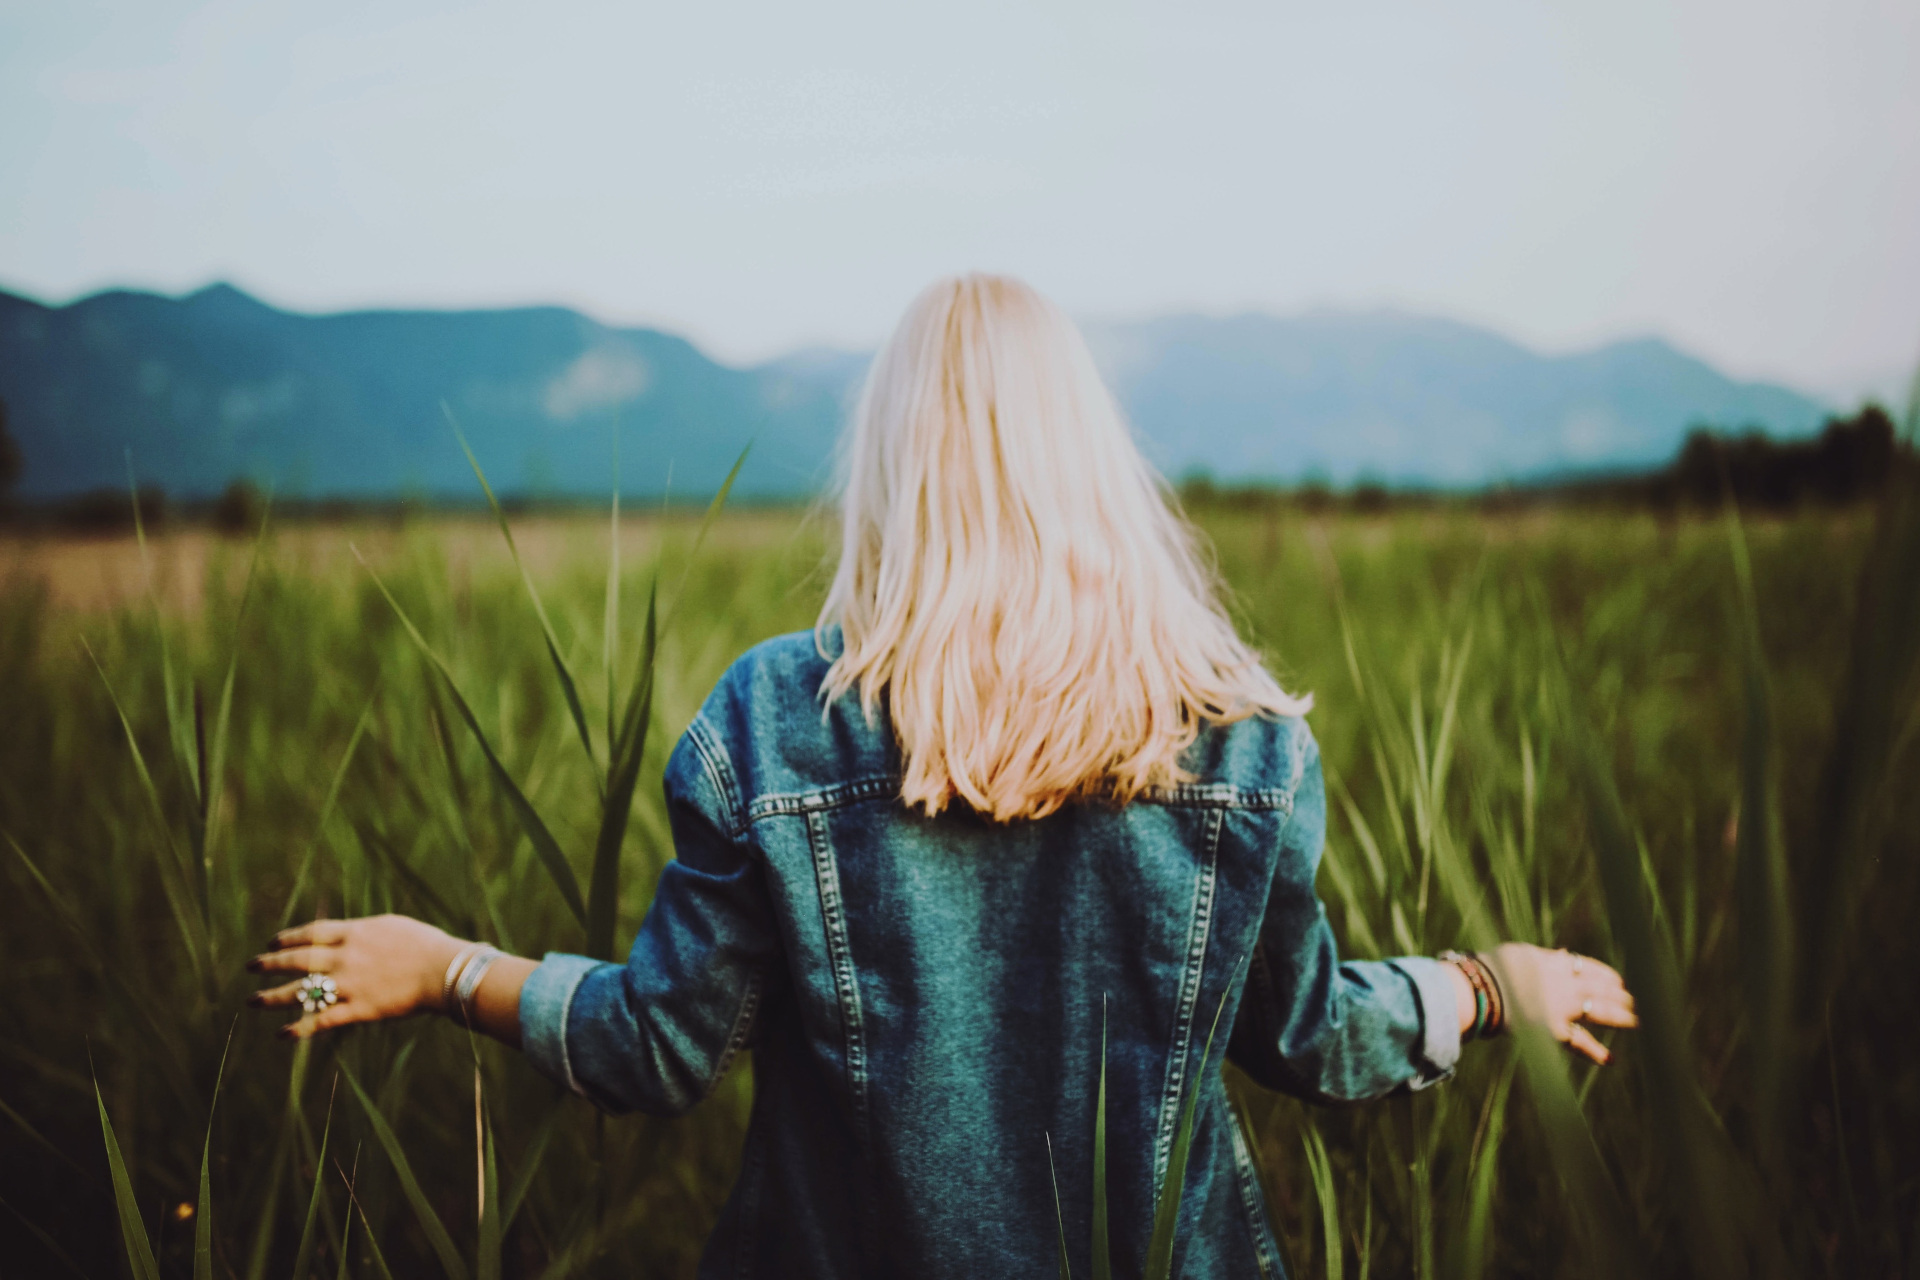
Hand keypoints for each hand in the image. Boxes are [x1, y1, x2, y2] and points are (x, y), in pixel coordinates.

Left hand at [247, 914, 465, 1039]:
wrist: (444, 970)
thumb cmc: (425, 944)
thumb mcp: (391, 926)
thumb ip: (364, 930)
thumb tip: (348, 932)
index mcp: (354, 932)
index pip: (310, 933)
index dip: (288, 938)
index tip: (273, 942)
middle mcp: (345, 957)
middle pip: (298, 959)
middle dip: (271, 962)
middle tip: (252, 966)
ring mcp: (350, 984)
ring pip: (302, 991)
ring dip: (273, 997)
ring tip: (254, 1000)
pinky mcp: (359, 1009)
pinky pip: (322, 1020)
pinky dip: (300, 1028)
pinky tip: (282, 1034)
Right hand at [1489, 942, 1637, 1064]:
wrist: (1482, 988)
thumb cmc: (1492, 968)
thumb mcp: (1521, 954)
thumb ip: (1546, 957)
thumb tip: (1565, 953)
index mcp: (1553, 962)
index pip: (1587, 967)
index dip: (1605, 974)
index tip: (1618, 980)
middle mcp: (1563, 983)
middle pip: (1600, 988)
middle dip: (1619, 995)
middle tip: (1633, 1001)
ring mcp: (1562, 1006)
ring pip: (1599, 1011)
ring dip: (1619, 1016)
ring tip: (1635, 1021)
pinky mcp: (1554, 1028)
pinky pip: (1578, 1041)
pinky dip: (1594, 1051)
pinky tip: (1610, 1059)